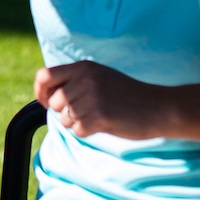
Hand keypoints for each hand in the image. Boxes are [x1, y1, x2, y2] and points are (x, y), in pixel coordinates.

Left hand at [35, 61, 188, 139]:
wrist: (158, 107)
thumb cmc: (127, 94)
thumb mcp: (99, 76)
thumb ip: (74, 80)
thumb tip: (45, 94)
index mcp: (83, 67)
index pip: (44, 76)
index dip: (40, 91)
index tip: (46, 102)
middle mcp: (84, 80)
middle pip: (54, 102)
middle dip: (65, 112)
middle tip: (86, 112)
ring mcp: (92, 98)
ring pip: (65, 118)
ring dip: (78, 122)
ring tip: (98, 117)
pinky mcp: (99, 117)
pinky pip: (78, 130)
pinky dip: (87, 132)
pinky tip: (103, 125)